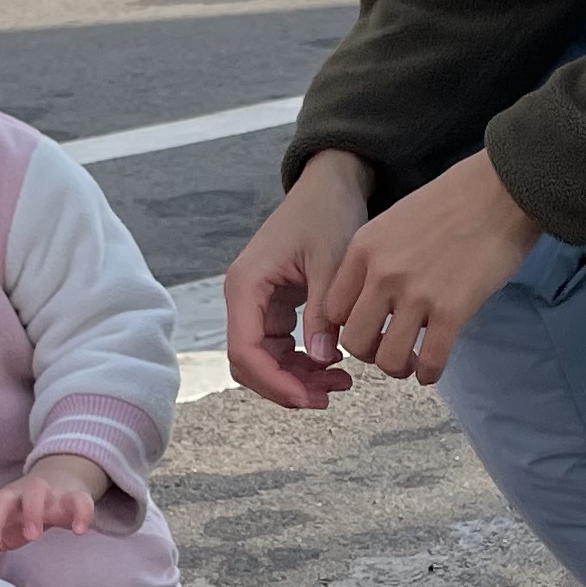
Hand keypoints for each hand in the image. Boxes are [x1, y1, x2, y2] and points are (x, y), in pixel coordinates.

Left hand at [0, 451, 105, 565]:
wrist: (63, 480)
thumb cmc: (25, 513)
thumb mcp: (3, 530)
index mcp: (0, 505)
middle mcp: (19, 496)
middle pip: (0, 498)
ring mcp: (48, 494)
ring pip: (36, 490)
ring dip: (32, 511)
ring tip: (35, 536)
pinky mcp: (74, 497)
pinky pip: (79, 500)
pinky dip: (80, 513)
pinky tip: (79, 531)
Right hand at [222, 151, 368, 408]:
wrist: (330, 188)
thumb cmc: (326, 214)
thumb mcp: (330, 262)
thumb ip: (324, 311)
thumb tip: (324, 361)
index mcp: (246, 284)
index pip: (244, 350)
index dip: (274, 382)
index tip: (310, 398)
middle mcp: (243, 297)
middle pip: (249, 363)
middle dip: (285, 387)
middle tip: (328, 397)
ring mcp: (256, 304)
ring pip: (265, 361)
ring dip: (297, 379)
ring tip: (342, 383)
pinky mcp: (273, 308)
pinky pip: (280, 349)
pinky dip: (304, 363)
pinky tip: (336, 366)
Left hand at [314, 147, 539, 387]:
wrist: (501, 192)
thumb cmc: (454, 201)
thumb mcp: (396, 219)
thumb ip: (377, 256)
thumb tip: (371, 293)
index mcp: (365, 249)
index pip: (332, 309)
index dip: (347, 326)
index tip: (366, 328)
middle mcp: (383, 273)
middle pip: (354, 340)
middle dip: (369, 353)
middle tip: (388, 349)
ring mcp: (417, 294)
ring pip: (387, 358)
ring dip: (398, 368)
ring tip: (411, 362)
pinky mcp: (453, 310)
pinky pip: (430, 360)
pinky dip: (429, 373)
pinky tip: (433, 370)